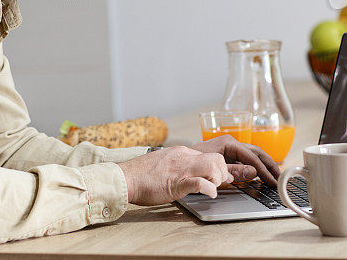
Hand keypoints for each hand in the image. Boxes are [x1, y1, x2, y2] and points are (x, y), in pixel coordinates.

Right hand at [117, 146, 232, 204]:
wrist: (124, 178)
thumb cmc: (141, 175)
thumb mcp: (164, 164)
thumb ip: (178, 166)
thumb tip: (190, 174)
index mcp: (180, 152)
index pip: (208, 155)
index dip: (218, 167)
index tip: (220, 177)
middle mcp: (183, 157)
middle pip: (216, 158)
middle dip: (222, 172)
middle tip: (217, 183)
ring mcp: (180, 169)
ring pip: (212, 166)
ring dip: (217, 179)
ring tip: (212, 188)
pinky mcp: (176, 183)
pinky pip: (199, 182)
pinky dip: (209, 189)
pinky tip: (210, 194)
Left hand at [190, 135, 280, 185]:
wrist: (178, 165)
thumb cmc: (193, 164)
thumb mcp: (214, 168)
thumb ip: (234, 171)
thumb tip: (253, 171)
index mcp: (229, 143)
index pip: (252, 156)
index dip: (264, 169)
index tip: (272, 180)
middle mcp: (231, 143)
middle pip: (256, 152)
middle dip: (269, 165)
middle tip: (280, 178)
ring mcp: (230, 149)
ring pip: (253, 155)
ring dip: (264, 165)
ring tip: (275, 176)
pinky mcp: (228, 156)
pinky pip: (246, 160)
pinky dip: (256, 167)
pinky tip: (261, 175)